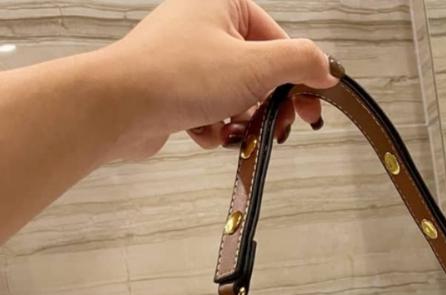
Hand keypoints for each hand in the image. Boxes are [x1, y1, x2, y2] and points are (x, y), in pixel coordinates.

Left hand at [103, 0, 341, 159]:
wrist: (117, 106)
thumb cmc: (180, 76)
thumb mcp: (255, 66)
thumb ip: (299, 63)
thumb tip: (327, 67)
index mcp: (222, 4)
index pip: (278, 41)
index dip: (297, 78)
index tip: (309, 109)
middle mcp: (202, 26)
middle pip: (258, 72)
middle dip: (266, 105)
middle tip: (277, 128)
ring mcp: (185, 59)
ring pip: (235, 97)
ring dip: (238, 120)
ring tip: (229, 130)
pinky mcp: (172, 90)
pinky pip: (209, 111)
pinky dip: (212, 128)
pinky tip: (201, 132)